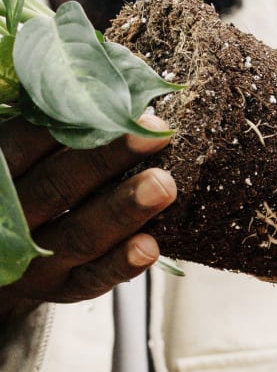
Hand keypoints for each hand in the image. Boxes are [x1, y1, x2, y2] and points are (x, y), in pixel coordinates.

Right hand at [0, 115, 175, 321]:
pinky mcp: (61, 288)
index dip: (67, 124)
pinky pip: (92, 279)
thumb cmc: (24, 185)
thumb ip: (45, 129)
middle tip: (157, 133)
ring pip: (79, 236)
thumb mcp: (21, 159)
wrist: (2, 254)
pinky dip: (121, 265)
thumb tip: (101, 83)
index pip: (22, 146)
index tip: (115, 101)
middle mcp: (7, 220)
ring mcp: (32, 261)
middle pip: (56, 188)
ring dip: (124, 210)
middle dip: (107, 159)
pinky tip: (151, 247)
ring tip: (164, 184)